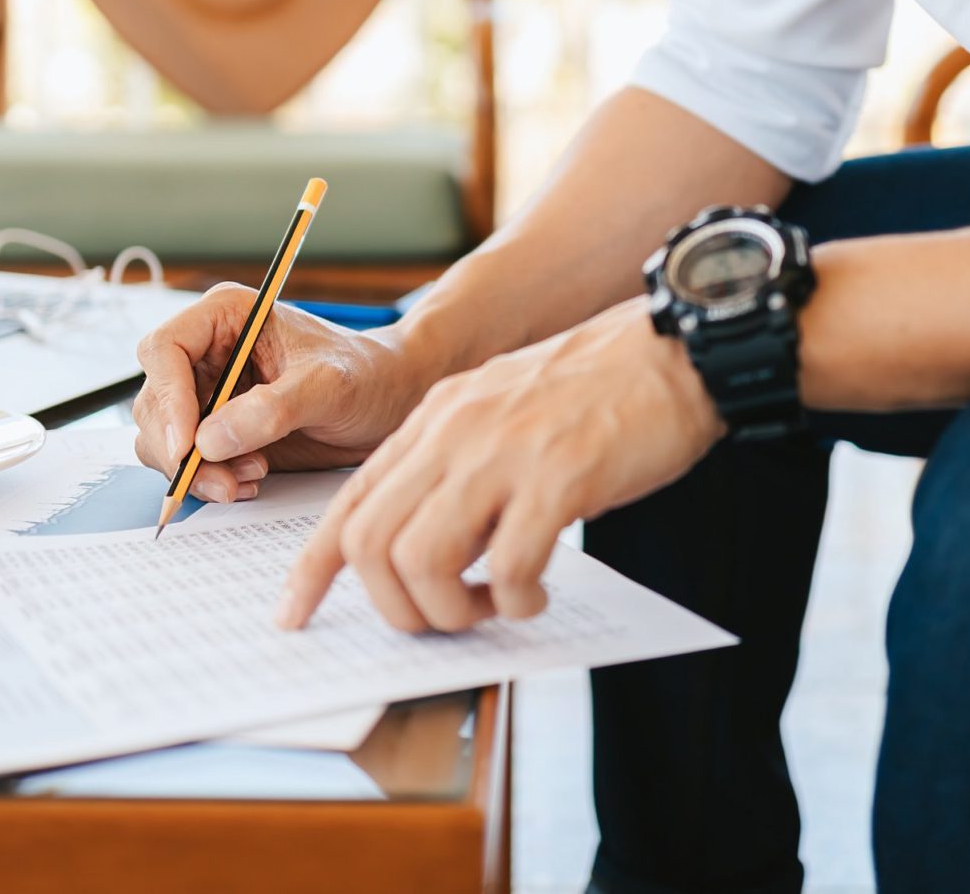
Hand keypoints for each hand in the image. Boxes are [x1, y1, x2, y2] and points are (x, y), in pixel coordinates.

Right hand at [132, 285, 431, 501]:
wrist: (391, 403)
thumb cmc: (368, 376)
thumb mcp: (329, 386)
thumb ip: (273, 408)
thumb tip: (210, 439)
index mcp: (226, 317)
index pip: (165, 350)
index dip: (166, 397)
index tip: (186, 444)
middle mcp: (208, 353)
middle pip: (155, 402)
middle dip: (180, 449)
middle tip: (223, 481)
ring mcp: (209, 395)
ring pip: (164, 438)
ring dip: (198, 470)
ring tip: (253, 477)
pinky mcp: (219, 432)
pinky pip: (189, 462)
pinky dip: (211, 480)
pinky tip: (251, 481)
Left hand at [275, 299, 724, 632]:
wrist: (675, 351)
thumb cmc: (597, 392)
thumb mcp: (500, 409)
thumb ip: (456, 464)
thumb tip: (425, 551)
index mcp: (435, 417)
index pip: (348, 502)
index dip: (313, 569)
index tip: (294, 613)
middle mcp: (456, 432)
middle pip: (371, 543)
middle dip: (394, 607)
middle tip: (440, 618)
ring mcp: (503, 453)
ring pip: (423, 562)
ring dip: (449, 611)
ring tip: (489, 608)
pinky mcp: (559, 478)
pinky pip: (507, 568)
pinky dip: (514, 602)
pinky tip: (537, 593)